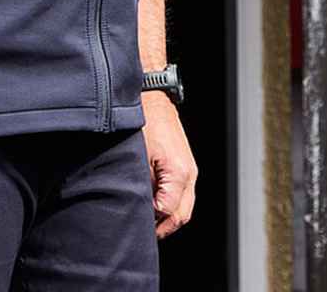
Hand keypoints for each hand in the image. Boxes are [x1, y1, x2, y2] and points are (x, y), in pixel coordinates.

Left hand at [141, 90, 196, 238]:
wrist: (152, 96)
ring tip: (148, 220)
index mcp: (178, 173)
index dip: (152, 220)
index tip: (137, 220)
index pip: (168, 212)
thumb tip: (139, 205)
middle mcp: (189, 173)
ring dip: (167, 217)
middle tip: (143, 230)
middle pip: (181, 215)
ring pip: (185, 207)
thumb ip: (141, 184)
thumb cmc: (143, 121)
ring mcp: (190, 170)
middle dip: (162, 226)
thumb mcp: (137, 155)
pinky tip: (154, 203)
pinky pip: (183, 194)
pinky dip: (171, 203)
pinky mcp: (185, 165)